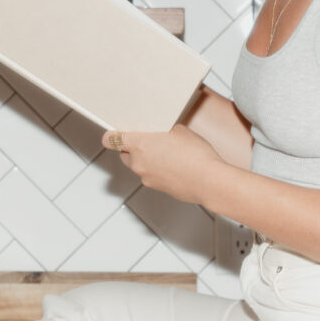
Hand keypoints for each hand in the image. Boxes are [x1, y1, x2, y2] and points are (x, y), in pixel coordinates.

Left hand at [102, 125, 223, 205]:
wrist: (209, 181)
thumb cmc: (196, 155)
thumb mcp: (181, 132)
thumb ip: (167, 133)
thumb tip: (167, 136)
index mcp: (139, 145)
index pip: (112, 140)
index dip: (110, 137)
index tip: (112, 135)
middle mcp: (139, 163)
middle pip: (125, 155)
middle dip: (132, 149)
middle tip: (148, 141)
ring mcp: (147, 178)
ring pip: (139, 167)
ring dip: (148, 161)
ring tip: (168, 154)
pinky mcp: (158, 188)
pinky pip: (152, 176)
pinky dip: (159, 171)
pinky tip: (175, 166)